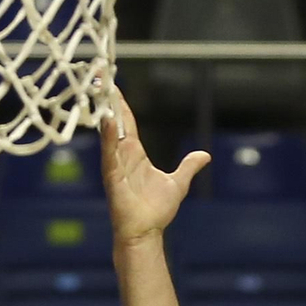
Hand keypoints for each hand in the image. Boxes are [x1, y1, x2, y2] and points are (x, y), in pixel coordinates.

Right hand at [98, 86, 207, 247]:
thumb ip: (188, 167)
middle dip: (107, 97)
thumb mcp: (178, 183)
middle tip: (100, 72)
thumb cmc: (156, 211)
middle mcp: (122, 154)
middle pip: (113, 118)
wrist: (146, 233)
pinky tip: (107, 120)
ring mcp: (115, 164)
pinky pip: (109, 153)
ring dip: (104, 109)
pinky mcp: (112, 177)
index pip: (126, 119)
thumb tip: (204, 155)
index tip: (112, 81)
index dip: (120, 100)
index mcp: (134, 152)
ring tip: (100, 87)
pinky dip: (108, 137)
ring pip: (109, 131)